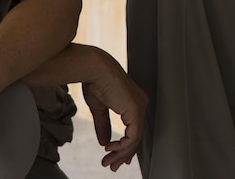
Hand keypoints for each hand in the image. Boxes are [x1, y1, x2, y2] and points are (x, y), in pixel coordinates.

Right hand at [79, 48, 148, 171]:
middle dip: (123, 155)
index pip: (134, 131)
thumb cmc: (96, 81)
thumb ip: (104, 126)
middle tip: (111, 166)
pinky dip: (122, 146)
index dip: (125, 147)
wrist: (94, 69)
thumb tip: (104, 142)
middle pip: (136, 137)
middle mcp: (140, 105)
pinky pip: (133, 135)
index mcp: (133, 103)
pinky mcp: (135, 109)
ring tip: (108, 161)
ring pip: (135, 139)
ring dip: (120, 153)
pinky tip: (110, 148)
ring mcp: (139, 107)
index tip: (114, 158)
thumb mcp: (100, 108)